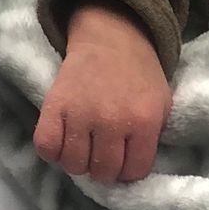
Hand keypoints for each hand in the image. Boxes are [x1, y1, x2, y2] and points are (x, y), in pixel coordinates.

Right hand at [34, 1, 171, 182]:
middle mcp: (112, 121)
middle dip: (105, 168)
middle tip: (104, 153)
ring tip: (84, 147)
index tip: (125, 160)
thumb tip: (132, 171)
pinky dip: (53, 152)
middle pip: (103, 172)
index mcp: (143, 121)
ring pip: (74, 165)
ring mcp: (81, 114)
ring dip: (79, 162)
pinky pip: (47, 147)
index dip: (130, 170)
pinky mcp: (55, 106)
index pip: (134, 172)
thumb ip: (151, 139)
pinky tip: (64, 142)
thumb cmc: (139, 74)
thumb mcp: (162, 105)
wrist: (111, 37)